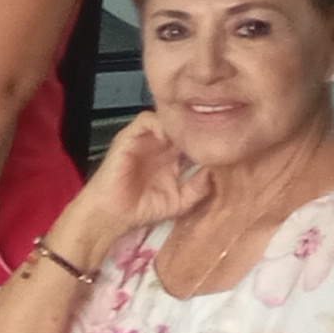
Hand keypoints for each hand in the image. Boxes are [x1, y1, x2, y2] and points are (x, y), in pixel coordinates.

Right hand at [76, 112, 213, 246]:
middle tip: (209, 135)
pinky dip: (160, 124)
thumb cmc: (141, 209)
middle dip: (197, 126)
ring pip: (167, 117)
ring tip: (189, 136)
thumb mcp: (181, 202)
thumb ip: (199, 188)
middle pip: (183, 124)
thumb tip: (215, 171)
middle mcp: (160, 145)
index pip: (194, 137)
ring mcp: (145, 139)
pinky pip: (146, 120)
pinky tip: (170, 138)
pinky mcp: (129, 137)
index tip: (221, 144)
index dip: (207, 137)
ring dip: (179, 123)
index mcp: (173, 157)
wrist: (112, 215)